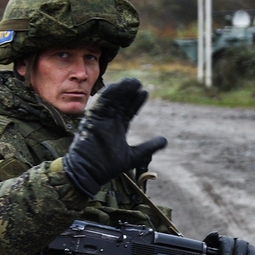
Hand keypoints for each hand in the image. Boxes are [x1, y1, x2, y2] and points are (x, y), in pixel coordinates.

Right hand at [63, 78, 166, 196]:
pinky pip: (99, 104)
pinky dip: (106, 96)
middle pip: (120, 102)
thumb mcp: (134, 155)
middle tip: (138, 82)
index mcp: (118, 127)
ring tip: (130, 82)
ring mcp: (100, 120)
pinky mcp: (91, 121)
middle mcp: (109, 121)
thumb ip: (148, 147)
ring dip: (120, 90)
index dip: (136, 102)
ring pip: (111, 101)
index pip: (128, 110)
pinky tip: (115, 86)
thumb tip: (165, 140)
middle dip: (129, 92)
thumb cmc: (109, 166)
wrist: (90, 172)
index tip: (145, 92)